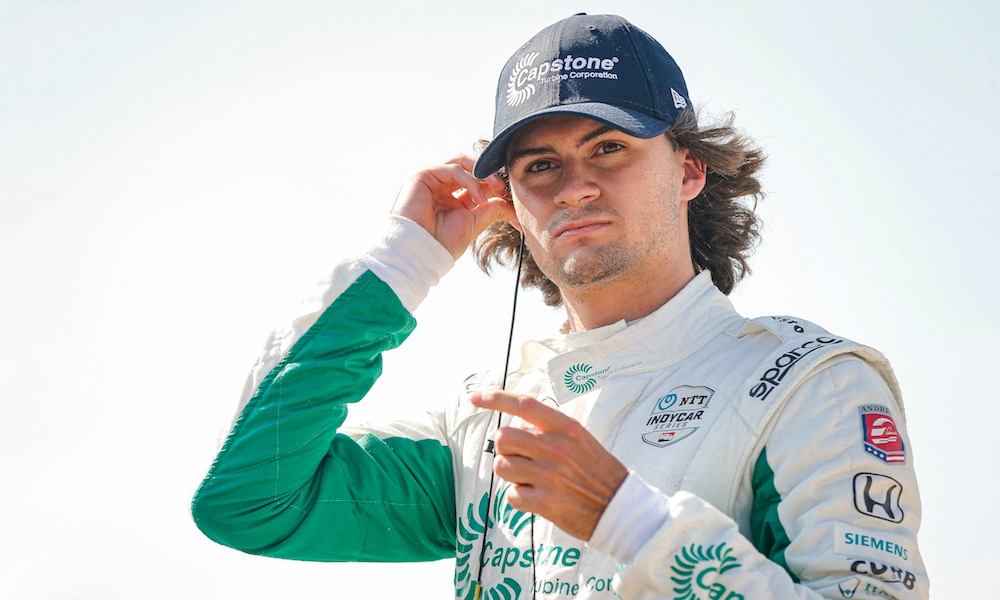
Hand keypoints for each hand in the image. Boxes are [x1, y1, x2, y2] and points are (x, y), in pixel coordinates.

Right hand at [392, 154, 512, 258]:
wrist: (422, 253)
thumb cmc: (442, 243)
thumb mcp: (474, 223)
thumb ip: (492, 209)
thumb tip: (512, 206)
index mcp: (451, 197)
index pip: (475, 180)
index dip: (494, 183)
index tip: (510, 193)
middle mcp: (440, 186)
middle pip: (469, 166)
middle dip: (490, 175)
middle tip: (504, 187)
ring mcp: (430, 179)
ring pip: (462, 162)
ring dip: (483, 173)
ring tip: (496, 188)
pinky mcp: (422, 175)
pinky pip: (453, 169)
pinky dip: (470, 180)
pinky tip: (479, 198)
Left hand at [470, 390, 628, 540]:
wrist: (620, 508)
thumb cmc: (597, 472)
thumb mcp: (580, 439)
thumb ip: (549, 430)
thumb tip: (514, 427)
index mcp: (565, 428)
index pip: (524, 404)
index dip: (496, 398)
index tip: (475, 398)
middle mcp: (555, 447)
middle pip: (503, 437)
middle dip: (506, 449)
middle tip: (522, 459)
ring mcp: (548, 475)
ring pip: (502, 466)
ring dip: (511, 474)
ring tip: (533, 480)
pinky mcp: (544, 502)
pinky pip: (511, 495)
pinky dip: (519, 498)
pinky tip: (538, 498)